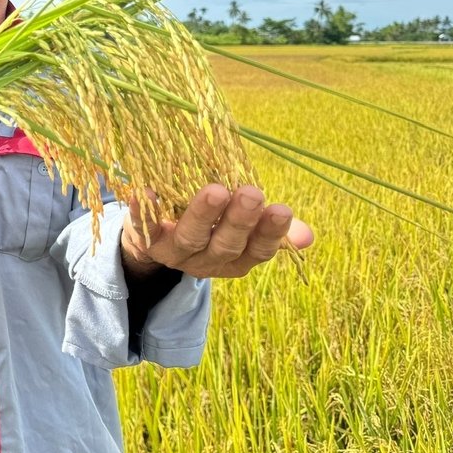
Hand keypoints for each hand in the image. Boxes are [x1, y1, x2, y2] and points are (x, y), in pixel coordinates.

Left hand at [121, 184, 312, 278]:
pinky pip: (145, 230)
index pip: (258, 250)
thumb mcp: (242, 226)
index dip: (270, 233)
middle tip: (251, 193)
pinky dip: (145, 213)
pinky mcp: (147, 240)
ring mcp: (176, 254)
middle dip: (239, 220)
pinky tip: (147, 192)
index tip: (282, 208)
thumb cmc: (210, 224)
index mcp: (236, 258)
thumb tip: (307, 237)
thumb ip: (270, 227)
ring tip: (216, 191)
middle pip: (226, 245)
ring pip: (192, 239)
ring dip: (203, 215)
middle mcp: (207, 261)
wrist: (155, 238)